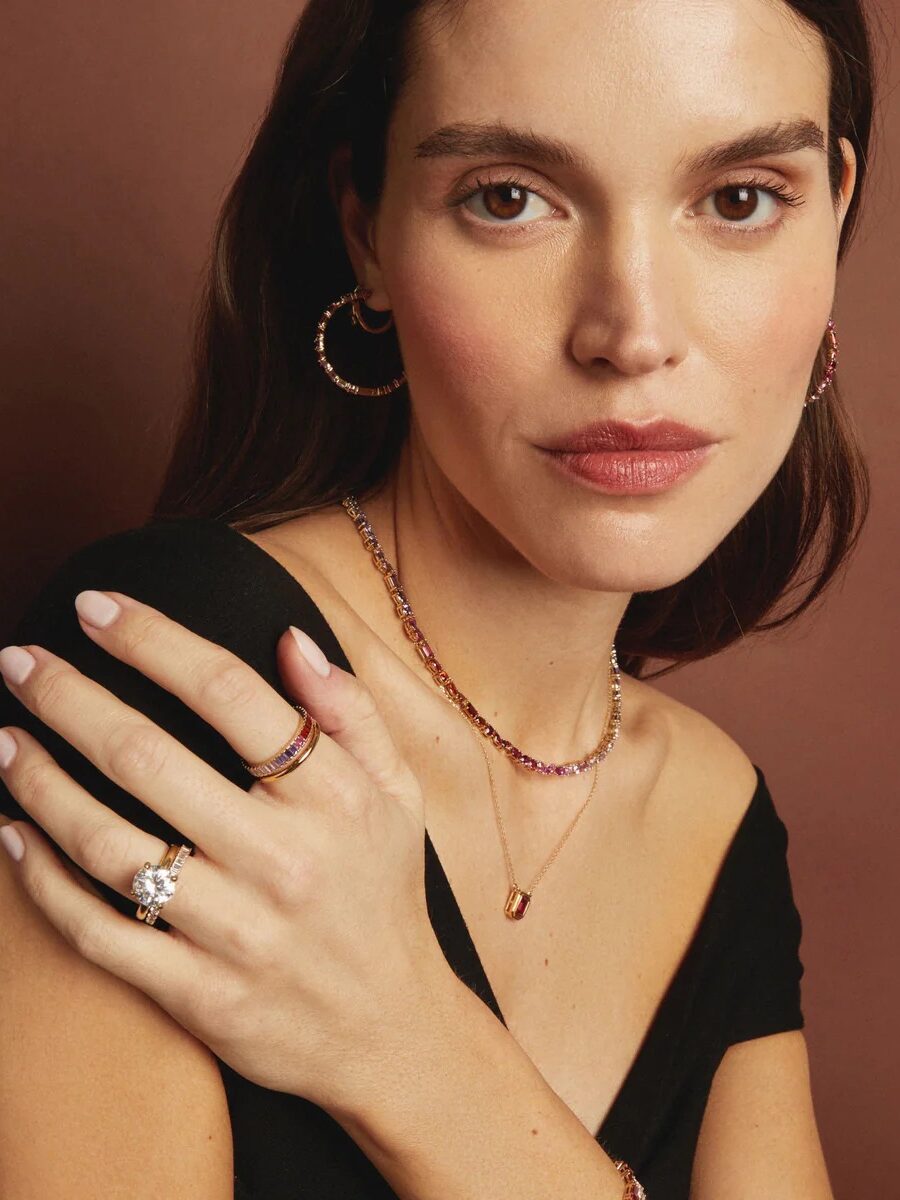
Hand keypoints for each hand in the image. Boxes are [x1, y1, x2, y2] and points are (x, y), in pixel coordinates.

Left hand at [0, 589, 451, 1115]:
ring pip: (107, 845)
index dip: (153, 640)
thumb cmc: (386, 894)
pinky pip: (96, 932)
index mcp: (332, 797)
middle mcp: (282, 859)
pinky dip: (42, 880)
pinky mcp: (198, 994)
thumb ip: (351, 709)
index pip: (230, 693)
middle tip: (19, 660)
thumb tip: (289, 637)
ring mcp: (235, 932)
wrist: (392, 1031)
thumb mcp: (398, 791)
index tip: (95, 608)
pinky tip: (11, 836)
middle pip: (148, 758)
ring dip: (40, 783)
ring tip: (5, 740)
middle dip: (69, 697)